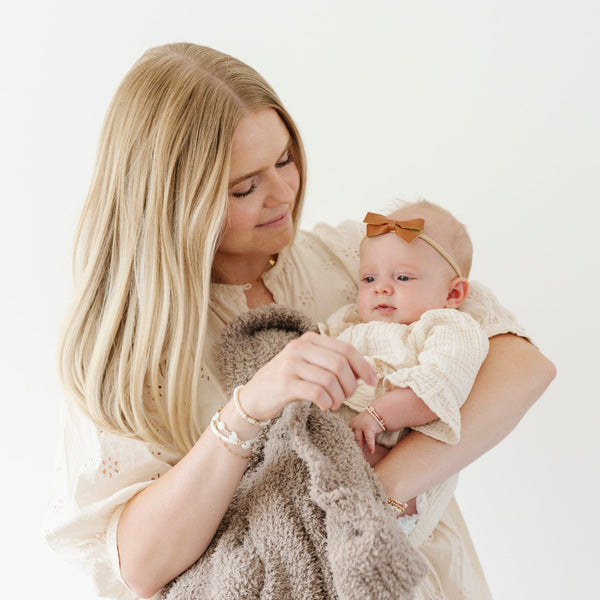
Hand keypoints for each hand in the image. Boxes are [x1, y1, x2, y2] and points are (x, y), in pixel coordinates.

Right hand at [239, 332, 377, 421]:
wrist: (254, 396)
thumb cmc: (287, 381)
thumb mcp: (308, 364)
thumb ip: (331, 362)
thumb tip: (363, 370)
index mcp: (309, 339)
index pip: (345, 348)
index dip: (363, 365)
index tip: (372, 381)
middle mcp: (299, 347)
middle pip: (340, 364)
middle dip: (350, 385)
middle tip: (347, 397)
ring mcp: (291, 364)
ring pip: (330, 379)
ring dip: (339, 397)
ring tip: (334, 404)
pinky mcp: (285, 383)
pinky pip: (317, 392)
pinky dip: (327, 402)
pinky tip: (325, 407)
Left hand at [349, 409, 383, 453]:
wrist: (376, 413)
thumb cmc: (367, 421)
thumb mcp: (359, 425)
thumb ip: (355, 433)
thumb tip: (353, 446)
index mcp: (350, 425)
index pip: (346, 436)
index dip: (345, 444)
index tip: (344, 452)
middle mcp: (354, 425)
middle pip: (351, 439)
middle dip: (351, 448)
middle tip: (351, 456)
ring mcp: (361, 426)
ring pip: (358, 440)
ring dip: (360, 449)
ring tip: (361, 457)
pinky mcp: (369, 428)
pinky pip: (369, 439)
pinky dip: (370, 446)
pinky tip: (371, 451)